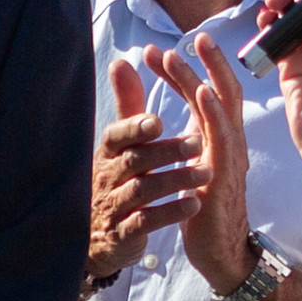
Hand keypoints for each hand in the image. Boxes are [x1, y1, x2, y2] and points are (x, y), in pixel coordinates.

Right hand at [86, 57, 203, 279]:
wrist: (94, 238)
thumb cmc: (115, 181)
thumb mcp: (118, 144)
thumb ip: (125, 104)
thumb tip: (121, 62)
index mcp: (108, 153)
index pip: (116, 136)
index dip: (135, 127)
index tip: (158, 119)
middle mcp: (108, 177)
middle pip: (135, 161)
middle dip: (166, 150)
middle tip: (198, 141)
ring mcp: (114, 207)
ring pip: (143, 191)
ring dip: (175, 180)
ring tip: (206, 171)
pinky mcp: (123, 234)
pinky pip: (146, 222)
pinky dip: (170, 213)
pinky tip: (194, 205)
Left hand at [143, 35, 254, 295]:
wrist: (221, 252)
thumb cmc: (203, 209)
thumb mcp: (185, 167)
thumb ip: (172, 140)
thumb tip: (157, 117)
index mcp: (217, 138)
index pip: (204, 93)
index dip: (183, 70)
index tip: (155, 52)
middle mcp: (228, 141)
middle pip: (222, 89)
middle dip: (206, 60)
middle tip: (187, 35)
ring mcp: (230, 155)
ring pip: (221, 105)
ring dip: (203, 75)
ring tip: (186, 52)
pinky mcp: (225, 173)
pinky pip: (223, 136)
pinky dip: (214, 110)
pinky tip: (202, 92)